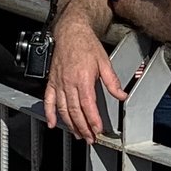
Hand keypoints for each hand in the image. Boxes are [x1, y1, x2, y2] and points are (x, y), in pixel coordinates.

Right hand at [43, 24, 126, 142]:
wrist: (71, 32)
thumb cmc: (87, 45)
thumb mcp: (105, 61)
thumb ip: (113, 81)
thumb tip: (121, 95)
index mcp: (83, 78)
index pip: (88, 105)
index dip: (92, 120)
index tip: (97, 130)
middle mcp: (69, 82)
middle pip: (74, 111)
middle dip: (83, 127)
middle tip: (90, 138)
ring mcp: (59, 83)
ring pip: (62, 109)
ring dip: (70, 124)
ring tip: (77, 134)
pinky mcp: (52, 81)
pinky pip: (48, 100)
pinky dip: (49, 113)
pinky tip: (52, 123)